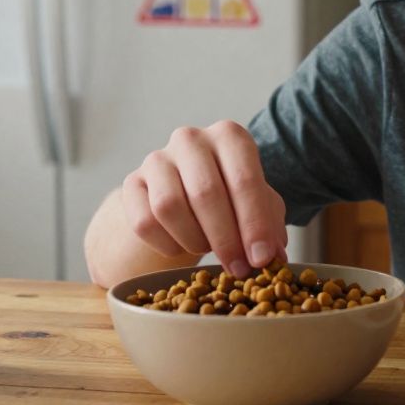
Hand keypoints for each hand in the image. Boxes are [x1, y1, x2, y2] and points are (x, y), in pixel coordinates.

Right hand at [122, 121, 287, 279]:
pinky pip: (144, 222)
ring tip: (208, 248)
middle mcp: (190, 139)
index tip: (261, 259)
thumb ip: (270, 226)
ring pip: (169, 207)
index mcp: (229, 136)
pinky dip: (167, 244)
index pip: (244, 179)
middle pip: (205, 193)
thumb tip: (273, 258)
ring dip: (194, 239)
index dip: (254, 224)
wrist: (185, 188)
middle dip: (226, 239)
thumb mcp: (259, 204)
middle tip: (238, 269)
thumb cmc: (231, 195)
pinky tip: (182, 245)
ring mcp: (156, 159)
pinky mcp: (131, 183)